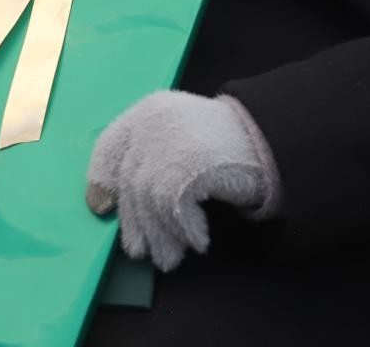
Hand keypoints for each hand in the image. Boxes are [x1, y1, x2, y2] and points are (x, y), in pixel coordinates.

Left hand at [86, 91, 277, 271]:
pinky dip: (184, 230)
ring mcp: (172, 141)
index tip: (99, 207)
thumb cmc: (222, 144)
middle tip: (140, 252)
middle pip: (131, 181)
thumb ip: (145, 159)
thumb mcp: (178, 139)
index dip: (101, 177)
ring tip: (168, 257)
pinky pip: (176, 208)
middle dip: (136, 222)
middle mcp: (155, 122)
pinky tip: (197, 242)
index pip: (110, 144)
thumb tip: (100, 204)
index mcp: (148, 111)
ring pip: (150, 199)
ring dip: (160, 234)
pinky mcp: (192, 163)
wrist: (269, 138)